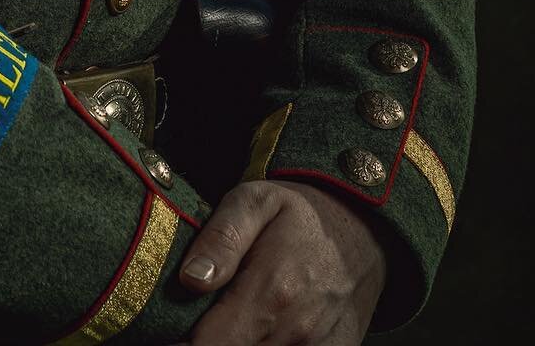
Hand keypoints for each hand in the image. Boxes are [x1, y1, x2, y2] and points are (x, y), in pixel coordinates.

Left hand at [177, 179, 386, 343]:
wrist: (365, 232)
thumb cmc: (300, 215)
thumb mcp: (254, 202)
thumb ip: (221, 239)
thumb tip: (191, 279)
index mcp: (270, 292)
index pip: (208, 345)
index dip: (181, 339)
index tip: (169, 326)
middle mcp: (295, 332)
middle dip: (206, 339)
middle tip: (198, 318)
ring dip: (235, 343)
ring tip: (224, 320)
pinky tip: (255, 330)